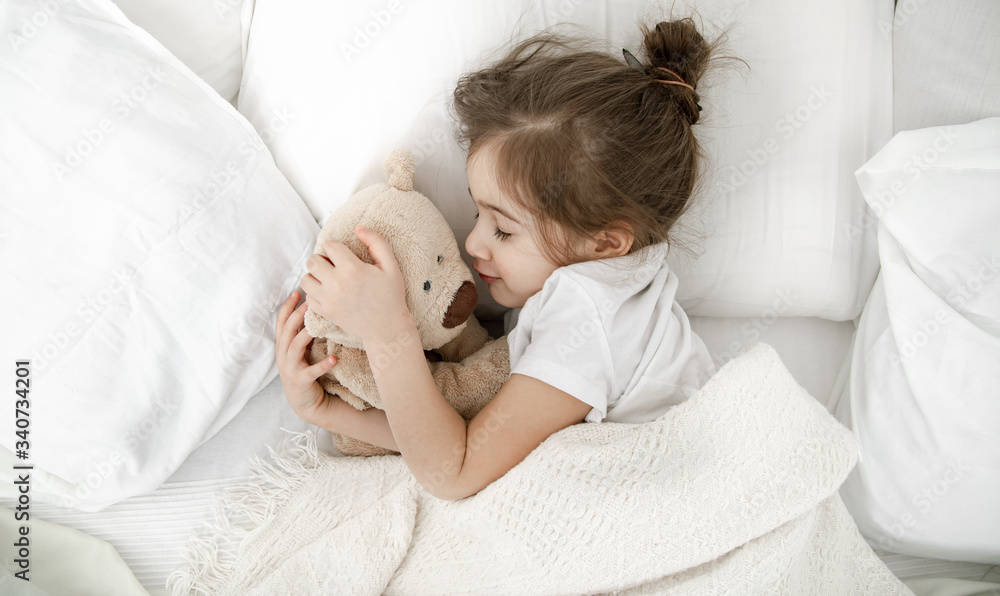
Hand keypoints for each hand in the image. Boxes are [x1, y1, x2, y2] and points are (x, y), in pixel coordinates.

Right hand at [275, 290, 344, 427]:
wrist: (305, 402)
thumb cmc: (305, 370)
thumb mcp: (302, 350)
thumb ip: (304, 333)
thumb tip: (316, 309)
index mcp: (283, 346)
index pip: (281, 322)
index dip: (287, 307)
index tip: (297, 292)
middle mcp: (283, 355)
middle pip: (286, 331)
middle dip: (296, 316)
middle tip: (309, 304)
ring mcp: (290, 368)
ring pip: (294, 347)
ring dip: (304, 335)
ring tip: (316, 326)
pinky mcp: (300, 381)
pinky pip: (311, 372)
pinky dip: (322, 365)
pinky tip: (334, 359)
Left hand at [301, 225, 411, 344]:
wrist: (387, 328)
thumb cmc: (390, 296)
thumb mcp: (391, 266)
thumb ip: (376, 242)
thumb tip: (358, 228)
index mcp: (352, 269)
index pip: (330, 246)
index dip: (336, 247)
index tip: (344, 255)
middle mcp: (336, 283)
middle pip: (312, 261)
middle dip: (322, 259)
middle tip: (334, 265)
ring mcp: (328, 299)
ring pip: (306, 279)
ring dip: (314, 276)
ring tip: (328, 278)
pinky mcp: (325, 312)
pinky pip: (308, 297)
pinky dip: (315, 293)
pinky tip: (328, 293)